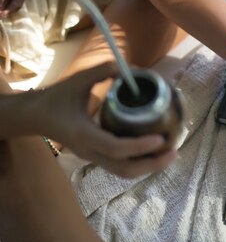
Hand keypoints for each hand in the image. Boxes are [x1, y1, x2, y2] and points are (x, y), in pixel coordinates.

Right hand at [29, 62, 176, 177]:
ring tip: (168, 153)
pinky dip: (138, 161)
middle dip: (151, 165)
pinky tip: (152, 149)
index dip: (139, 146)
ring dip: (147, 166)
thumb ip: (105, 71)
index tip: (160, 139)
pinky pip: (119, 165)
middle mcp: (89, 151)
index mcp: (84, 134)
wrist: (35, 116)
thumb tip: (134, 70)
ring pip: (123, 171)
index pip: (115, 148)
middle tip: (174, 151)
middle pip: (124, 169)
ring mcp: (91, 157)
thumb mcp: (79, 79)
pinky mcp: (94, 155)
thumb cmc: (57, 96)